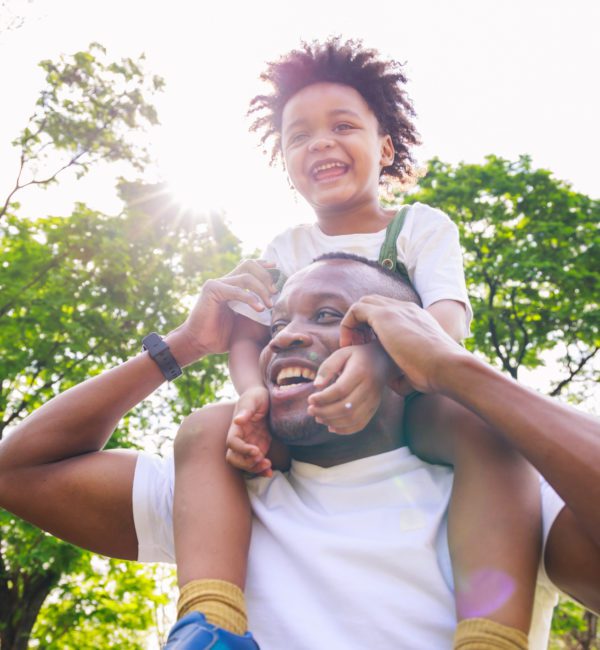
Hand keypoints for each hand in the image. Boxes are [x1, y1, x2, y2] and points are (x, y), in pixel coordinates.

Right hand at [172, 259, 278, 362]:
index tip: (276, 269)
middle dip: (265, 276)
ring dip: (261, 289)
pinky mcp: (211, 290)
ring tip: (269, 304)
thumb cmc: (222, 336)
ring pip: (246, 277)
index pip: (248, 267)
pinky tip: (259, 309)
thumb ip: (256, 309)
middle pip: (249, 266)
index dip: (263, 265)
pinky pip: (236, 290)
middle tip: (274, 292)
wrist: (200, 343)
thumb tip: (276, 307)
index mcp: (231, 286)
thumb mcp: (244, 320)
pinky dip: (250, 299)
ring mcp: (217, 284)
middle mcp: (224, 282)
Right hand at [226, 386, 272, 476]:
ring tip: (268, 466)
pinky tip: (270, 472)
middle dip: (246, 463)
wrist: (265, 397)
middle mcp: (241, 438)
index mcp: (236, 427)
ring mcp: (249, 444)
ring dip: (254, 468)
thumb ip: (246, 409)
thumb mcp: (253, 399)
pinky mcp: (259, 447)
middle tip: (261, 459)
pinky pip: (256, 463)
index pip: (232, 443)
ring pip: (244, 463)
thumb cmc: (257, 395)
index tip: (256, 451)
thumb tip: (237, 421)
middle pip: (234, 458)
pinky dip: (261, 470)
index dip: (242, 449)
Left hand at [307, 341, 392, 433]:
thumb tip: (316, 385)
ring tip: (318, 417)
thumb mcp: (341, 353)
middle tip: (310, 410)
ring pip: (352, 419)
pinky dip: (344, 430)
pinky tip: (331, 426)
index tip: (310, 399)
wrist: (382, 361)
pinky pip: (360, 424)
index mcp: (360, 371)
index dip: (323, 398)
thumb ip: (328, 367)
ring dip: (332, 422)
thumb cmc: (357, 357)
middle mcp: (369, 388)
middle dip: (325, 412)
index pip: (340, 390)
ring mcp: (373, 400)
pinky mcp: (374, 409)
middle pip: (346, 407)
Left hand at [340, 296, 467, 393]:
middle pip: (375, 303)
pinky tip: (350, 345)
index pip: (389, 312)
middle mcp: (406, 309)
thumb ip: (405, 371)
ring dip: (354, 323)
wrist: (447, 366)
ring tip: (352, 345)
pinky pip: (355, 310)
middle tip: (358, 345)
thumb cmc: (436, 375)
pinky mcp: (384, 315)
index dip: (374, 328)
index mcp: (416, 318)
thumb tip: (393, 381)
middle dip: (362, 322)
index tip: (369, 348)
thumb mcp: (419, 368)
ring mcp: (395, 309)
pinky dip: (348, 326)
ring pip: (364, 303)